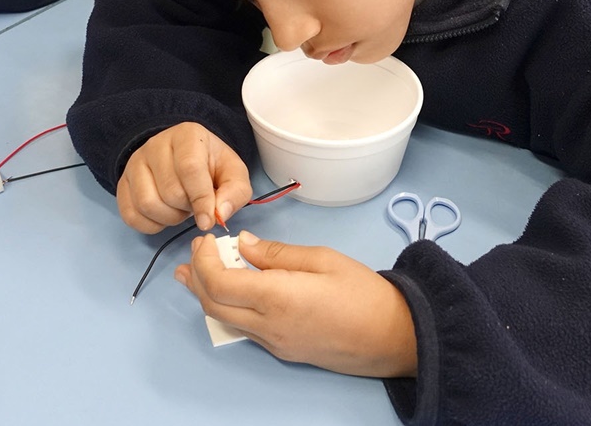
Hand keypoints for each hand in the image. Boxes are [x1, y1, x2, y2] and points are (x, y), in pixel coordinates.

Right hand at [116, 122, 251, 232]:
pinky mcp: (122, 183)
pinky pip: (131, 215)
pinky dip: (150, 225)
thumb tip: (219, 214)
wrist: (184, 158)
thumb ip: (235, 192)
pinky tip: (164, 217)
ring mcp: (135, 163)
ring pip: (147, 204)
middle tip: (195, 204)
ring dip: (169, 218)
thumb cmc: (211, 165)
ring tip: (180, 209)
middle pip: (170, 191)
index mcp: (187, 135)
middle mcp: (155, 144)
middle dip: (187, 208)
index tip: (208, 220)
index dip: (201, 199)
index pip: (190, 168)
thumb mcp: (233, 173)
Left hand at [175, 232, 417, 377]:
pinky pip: (246, 329)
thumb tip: (243, 245)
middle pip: (214, 305)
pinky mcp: (284, 351)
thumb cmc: (364, 293)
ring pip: (226, 320)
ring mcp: (275, 343)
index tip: (207, 240)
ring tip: (197, 273)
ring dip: (208, 295)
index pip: (220, 283)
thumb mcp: (322, 259)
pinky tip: (233, 292)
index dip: (205, 260)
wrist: (394, 336)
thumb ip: (277, 253)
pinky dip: (230, 307)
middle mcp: (269, 326)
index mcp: (277, 298)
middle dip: (198, 277)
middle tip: (197, 252)